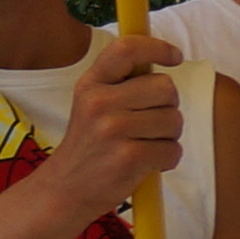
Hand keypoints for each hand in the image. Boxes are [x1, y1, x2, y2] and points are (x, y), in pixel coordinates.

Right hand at [51, 29, 187, 224]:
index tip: (174, 56)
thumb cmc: (90, 145)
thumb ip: (121, 83)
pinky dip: (167, 159)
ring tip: (142, 145)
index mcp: (90, 84)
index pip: (127, 49)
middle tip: (148, 125)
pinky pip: (173, 150)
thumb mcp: (91, 104)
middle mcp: (99, 102)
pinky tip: (144, 164)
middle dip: (168, 107)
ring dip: (168, 136)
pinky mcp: (129, 157)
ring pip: (175, 120)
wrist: (65, 190)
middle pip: (166, 88)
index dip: (157, 47)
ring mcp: (113, 130)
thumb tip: (164, 58)